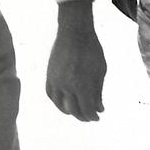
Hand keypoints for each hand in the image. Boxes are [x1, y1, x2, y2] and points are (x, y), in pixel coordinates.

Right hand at [45, 0, 106, 120]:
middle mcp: (66, 85)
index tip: (98, 117)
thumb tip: (99, 109)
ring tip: (78, 111)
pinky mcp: (49, 75)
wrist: (74, 32)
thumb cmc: (91, 50)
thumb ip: (98, 91)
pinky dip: (58, 102)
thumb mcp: (100, 71)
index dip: (93, 116)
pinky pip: (51, 95)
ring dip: (70, 111)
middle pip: (74, 110)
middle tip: (90, 117)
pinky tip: (65, 103)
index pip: (86, 109)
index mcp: (81, 84)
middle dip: (83, 116)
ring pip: (60, 105)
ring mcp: (55, 81)